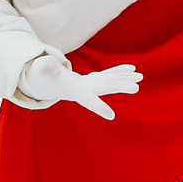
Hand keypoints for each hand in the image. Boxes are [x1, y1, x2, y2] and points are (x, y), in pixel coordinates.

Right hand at [21, 56, 141, 119]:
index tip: (111, 116)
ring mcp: (92, 84)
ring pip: (110, 81)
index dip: (98, 106)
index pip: (88, 99)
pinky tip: (132, 68)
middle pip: (105, 88)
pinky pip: (108, 74)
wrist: (50, 83)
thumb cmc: (47, 77)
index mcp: (75, 90)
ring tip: (140, 76)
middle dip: (120, 87)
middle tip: (136, 87)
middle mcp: (87, 89)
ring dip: (125, 79)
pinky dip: (119, 71)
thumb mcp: (45, 71)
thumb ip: (45, 68)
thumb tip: (42, 65)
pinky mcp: (94, 79)